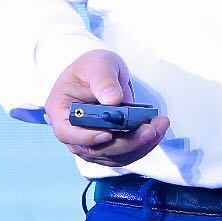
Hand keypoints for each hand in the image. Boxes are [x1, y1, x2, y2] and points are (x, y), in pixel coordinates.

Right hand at [46, 49, 169, 166]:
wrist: (103, 75)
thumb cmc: (94, 67)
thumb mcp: (98, 63)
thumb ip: (103, 79)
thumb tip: (112, 100)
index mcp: (61, 110)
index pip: (66, 132)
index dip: (85, 138)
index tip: (107, 134)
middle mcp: (73, 132)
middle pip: (95, 150)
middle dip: (126, 143)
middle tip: (150, 129)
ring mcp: (90, 142)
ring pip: (113, 156)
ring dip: (140, 145)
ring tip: (160, 125)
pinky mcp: (108, 146)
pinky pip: (125, 154)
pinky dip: (143, 145)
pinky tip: (158, 129)